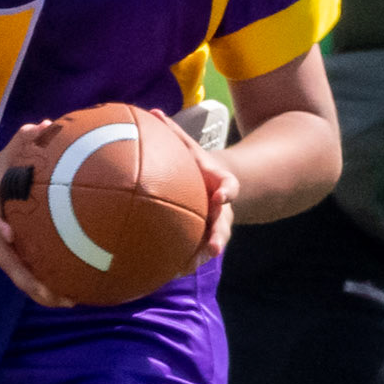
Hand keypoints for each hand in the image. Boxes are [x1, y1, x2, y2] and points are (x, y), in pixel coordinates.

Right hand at [0, 123, 73, 307]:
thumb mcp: (4, 158)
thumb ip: (22, 142)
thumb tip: (45, 125)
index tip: (8, 234)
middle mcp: (0, 243)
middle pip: (14, 270)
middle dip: (34, 285)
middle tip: (61, 296)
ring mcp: (9, 253)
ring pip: (26, 279)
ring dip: (47, 293)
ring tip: (74, 301)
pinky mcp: (19, 256)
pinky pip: (37, 272)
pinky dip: (54, 282)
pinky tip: (81, 287)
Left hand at [153, 111, 238, 265]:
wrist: (214, 186)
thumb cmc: (196, 166)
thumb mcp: (191, 148)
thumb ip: (176, 133)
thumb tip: (153, 111)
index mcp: (221, 184)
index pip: (230, 188)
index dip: (227, 193)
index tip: (220, 197)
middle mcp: (222, 208)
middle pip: (224, 223)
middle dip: (219, 235)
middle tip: (214, 248)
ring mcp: (216, 224)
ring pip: (214, 242)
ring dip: (203, 255)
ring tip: (188, 267)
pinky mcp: (206, 237)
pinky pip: (199, 251)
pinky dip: (187, 261)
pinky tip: (172, 271)